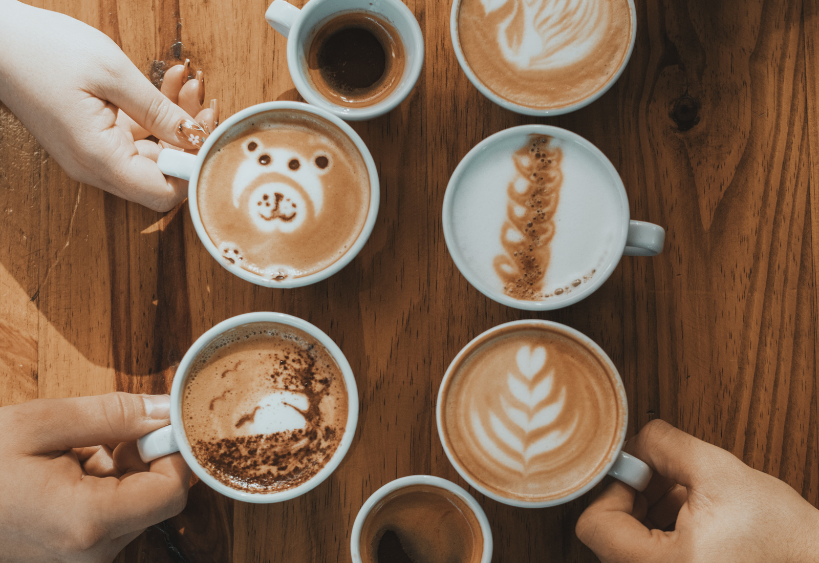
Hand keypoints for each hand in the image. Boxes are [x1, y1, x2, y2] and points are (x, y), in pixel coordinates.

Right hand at [0, 0, 216, 210]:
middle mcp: (96, 168)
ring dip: (173, 120)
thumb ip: (159, 111)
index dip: (193, 170)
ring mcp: (92, 155)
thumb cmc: (43, 50)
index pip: (164, 194)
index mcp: (100, 159)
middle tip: (203, 100)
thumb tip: (195, 138)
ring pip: (151, 152)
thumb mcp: (113, 74)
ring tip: (185, 81)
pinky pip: (133, 138)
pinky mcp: (90, 140)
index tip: (209, 136)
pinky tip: (165, 83)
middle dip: (188, 138)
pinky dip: (152, 115)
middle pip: (162, 173)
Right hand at [0, 393, 189, 561]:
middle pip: (156, 498)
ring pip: (135, 505)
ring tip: (74, 450)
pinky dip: (103, 485)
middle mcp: (93, 553)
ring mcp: (83, 560)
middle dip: (144, 455)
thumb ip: (113, 414)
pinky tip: (66, 469)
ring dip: (121, 468)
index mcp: (88, 522)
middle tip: (108, 428)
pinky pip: (112, 515)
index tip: (157, 422)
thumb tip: (166, 408)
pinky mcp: (74, 557)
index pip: (172, 492)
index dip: (173, 452)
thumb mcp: (41, 424)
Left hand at [576, 420, 818, 561]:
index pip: (595, 525)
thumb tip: (634, 441)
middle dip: (632, 496)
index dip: (613, 488)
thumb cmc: (782, 535)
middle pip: (608, 534)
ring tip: (685, 495)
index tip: (638, 470)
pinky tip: (689, 514)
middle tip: (662, 476)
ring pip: (627, 543)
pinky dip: (659, 528)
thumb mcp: (719, 473)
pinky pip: (647, 554)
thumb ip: (665, 447)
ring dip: (646, 510)